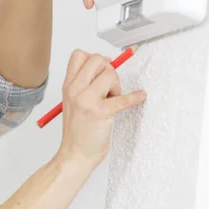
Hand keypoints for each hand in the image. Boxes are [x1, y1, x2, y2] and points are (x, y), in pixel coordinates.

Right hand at [57, 50, 146, 165]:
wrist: (75, 153)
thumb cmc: (77, 130)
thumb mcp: (72, 102)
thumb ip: (82, 84)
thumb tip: (104, 67)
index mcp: (68, 86)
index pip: (79, 55)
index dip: (93, 59)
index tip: (101, 70)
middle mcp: (75, 90)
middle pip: (96, 59)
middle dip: (108, 68)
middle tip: (109, 85)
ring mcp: (86, 101)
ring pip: (110, 74)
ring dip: (117, 85)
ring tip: (112, 98)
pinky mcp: (100, 113)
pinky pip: (122, 99)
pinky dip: (135, 97)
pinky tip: (140, 96)